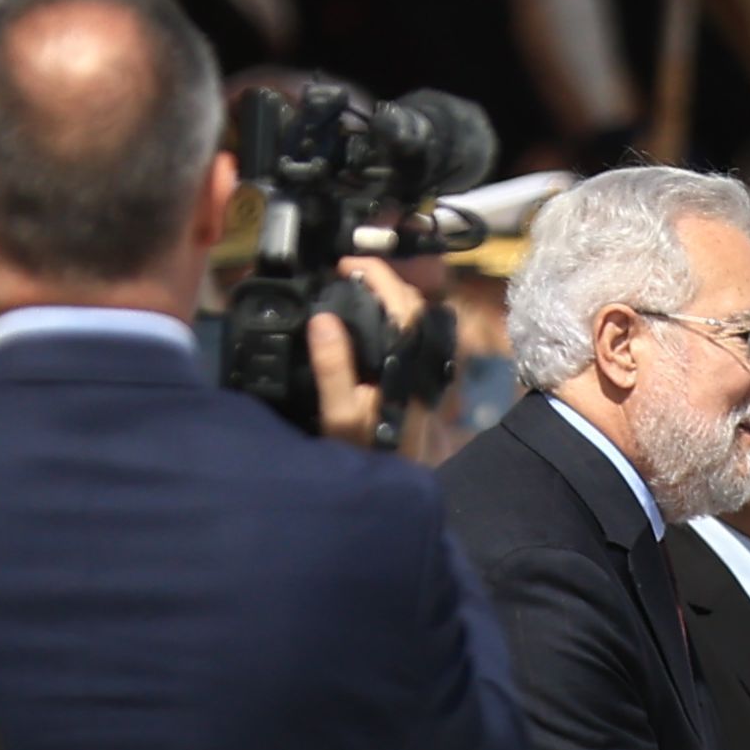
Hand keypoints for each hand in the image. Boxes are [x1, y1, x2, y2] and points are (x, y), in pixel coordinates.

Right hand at [309, 256, 429, 450]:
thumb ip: (333, 367)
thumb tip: (324, 318)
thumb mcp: (339, 414)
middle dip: (384, 281)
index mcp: (407, 364)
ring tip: (353, 292)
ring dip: (389, 298)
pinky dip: (392, 318)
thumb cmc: (366, 452)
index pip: (404, 305)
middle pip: (414, 306)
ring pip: (416, 320)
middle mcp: (423, 362)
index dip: (379, 275)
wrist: (393, 484)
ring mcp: (424, 370)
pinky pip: (411, 336)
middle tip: (346, 276)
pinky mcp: (419, 380)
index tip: (347, 265)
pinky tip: (368, 321)